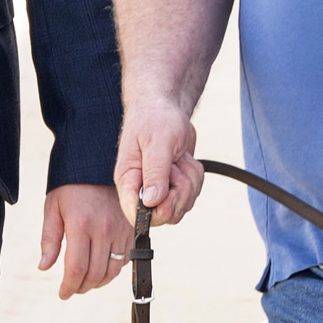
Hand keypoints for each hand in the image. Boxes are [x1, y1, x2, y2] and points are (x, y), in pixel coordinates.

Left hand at [40, 183, 129, 298]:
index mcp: (81, 224)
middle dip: (81, 288)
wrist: (99, 164)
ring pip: (112, 271)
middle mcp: (104, 229)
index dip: (69, 287)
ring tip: (85, 282)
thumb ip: (49, 239)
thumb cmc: (70, 187)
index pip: (76, 268)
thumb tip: (44, 267)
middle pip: (95, 274)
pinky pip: (125, 259)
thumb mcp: (53, 208)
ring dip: (98, 283)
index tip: (62, 294)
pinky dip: (112, 270)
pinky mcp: (131, 229)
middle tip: (72, 289)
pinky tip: (100, 267)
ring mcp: (120, 229)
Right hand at [117, 99, 205, 227]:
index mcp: (128, 180)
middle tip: (175, 167)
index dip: (155, 213)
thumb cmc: (156, 119)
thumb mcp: (157, 143)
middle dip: (179, 193)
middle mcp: (142, 189)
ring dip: (188, 181)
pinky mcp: (174, 186)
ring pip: (182, 205)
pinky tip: (183, 160)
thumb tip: (152, 202)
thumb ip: (155, 173)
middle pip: (165, 215)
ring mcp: (160, 190)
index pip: (135, 214)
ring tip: (177, 159)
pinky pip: (192, 193)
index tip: (168, 193)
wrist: (166, 107)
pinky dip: (194, 176)